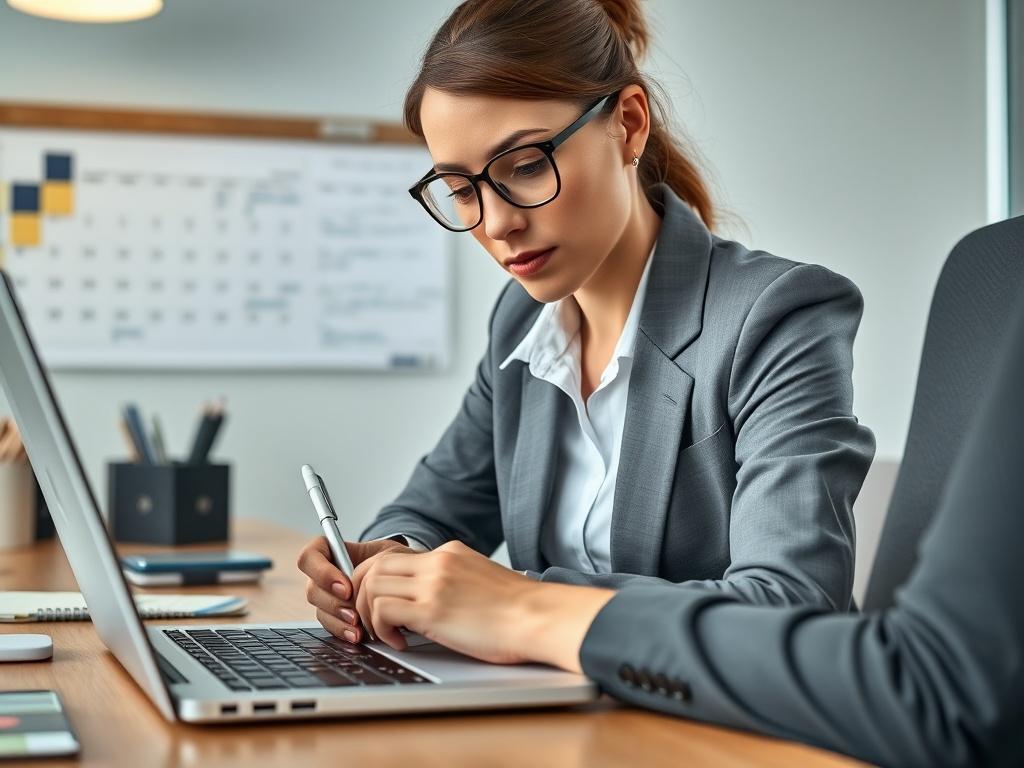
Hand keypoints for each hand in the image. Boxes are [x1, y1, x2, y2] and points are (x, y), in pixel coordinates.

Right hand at [296, 536, 414, 641]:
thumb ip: (374, 562)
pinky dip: (343, 631)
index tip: (346, 586)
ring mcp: (327, 596)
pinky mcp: (334, 616)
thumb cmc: (391, 559)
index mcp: (330, 551)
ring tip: (358, 626)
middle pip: (312, 589)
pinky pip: (329, 626)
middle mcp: (323, 575)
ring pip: (320, 610)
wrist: (400, 578)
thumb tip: (365, 582)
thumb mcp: (387, 553)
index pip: (309, 557)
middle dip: (333, 603)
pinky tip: (356, 634)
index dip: (322, 573)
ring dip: (338, 620)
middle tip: (354, 612)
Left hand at [351, 540, 615, 670]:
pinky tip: (400, 642)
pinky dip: (381, 628)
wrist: (539, 617)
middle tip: (367, 621)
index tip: (376, 604)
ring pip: (371, 585)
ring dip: (367, 614)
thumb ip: (453, 582)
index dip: (375, 581)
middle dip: (359, 595)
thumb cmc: (519, 612)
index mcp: (450, 553)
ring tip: (384, 635)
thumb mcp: (480, 582)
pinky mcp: (432, 607)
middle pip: (374, 565)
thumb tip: (430, 604)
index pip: (394, 556)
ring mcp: (434, 582)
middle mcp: (438, 561)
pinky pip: (383, 609)